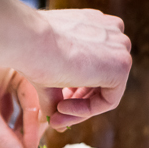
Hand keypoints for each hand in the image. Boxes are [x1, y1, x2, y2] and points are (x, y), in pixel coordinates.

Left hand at [0, 44, 45, 147]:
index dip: (31, 135)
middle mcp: (19, 71)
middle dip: (21, 135)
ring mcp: (6, 77)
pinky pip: (5, 108)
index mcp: (22, 68)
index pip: (36, 107)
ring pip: (17, 112)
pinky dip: (0, 124)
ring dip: (9, 133)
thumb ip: (2, 138)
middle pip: (30, 110)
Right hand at [22, 9, 131, 131]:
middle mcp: (112, 33)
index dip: (74, 92)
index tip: (56, 106)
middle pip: (102, 81)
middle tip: (55, 117)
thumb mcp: (48, 74)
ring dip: (80, 109)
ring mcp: (119, 47)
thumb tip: (54, 120)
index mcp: (96, 27)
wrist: (27, 39)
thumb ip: (57, 94)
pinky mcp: (121, 66)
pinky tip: (62, 108)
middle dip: (78, 103)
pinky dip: (86, 110)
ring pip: (106, 92)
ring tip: (56, 115)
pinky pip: (109, 100)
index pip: (94, 68)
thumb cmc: (32, 50)